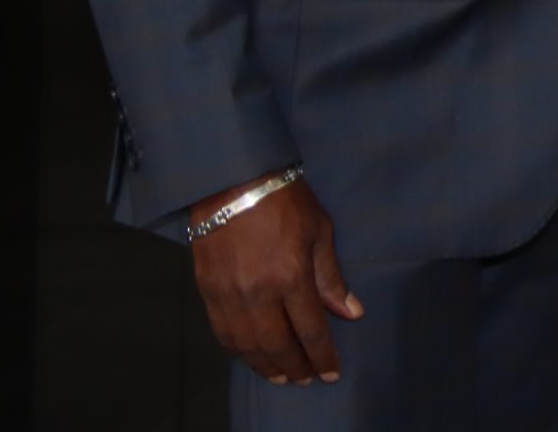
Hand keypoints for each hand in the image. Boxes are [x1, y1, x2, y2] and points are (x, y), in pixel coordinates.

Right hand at [188, 175, 362, 384]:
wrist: (233, 179)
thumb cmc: (286, 200)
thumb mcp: (320, 232)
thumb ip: (331, 278)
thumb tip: (351, 313)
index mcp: (291, 275)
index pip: (310, 329)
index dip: (322, 355)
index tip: (332, 372)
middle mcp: (257, 291)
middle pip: (277, 344)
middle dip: (296, 366)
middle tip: (308, 379)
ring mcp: (228, 293)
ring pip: (247, 344)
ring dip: (266, 365)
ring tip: (283, 376)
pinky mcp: (206, 290)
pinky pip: (223, 331)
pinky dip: (238, 350)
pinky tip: (251, 355)